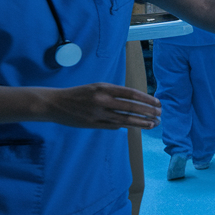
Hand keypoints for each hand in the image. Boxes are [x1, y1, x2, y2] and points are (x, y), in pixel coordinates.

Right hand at [42, 83, 160, 129]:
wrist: (54, 103)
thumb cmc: (79, 93)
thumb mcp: (97, 87)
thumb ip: (114, 92)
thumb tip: (135, 100)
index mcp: (104, 88)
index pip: (132, 93)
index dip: (147, 99)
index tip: (158, 103)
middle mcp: (102, 100)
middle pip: (131, 107)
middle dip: (148, 111)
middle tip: (160, 114)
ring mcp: (97, 114)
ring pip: (125, 119)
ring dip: (142, 122)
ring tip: (153, 124)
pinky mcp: (93, 124)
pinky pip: (114, 126)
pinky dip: (125, 126)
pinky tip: (136, 127)